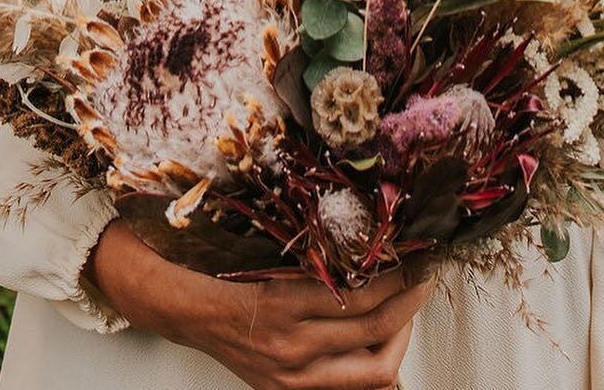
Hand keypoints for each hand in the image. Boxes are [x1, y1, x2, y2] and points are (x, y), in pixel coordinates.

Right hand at [87, 218, 431, 387]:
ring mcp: (290, 375)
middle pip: (377, 330)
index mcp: (282, 301)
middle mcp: (290, 346)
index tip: (419, 248)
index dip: (400, 272)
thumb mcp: (264, 242)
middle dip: (411, 300)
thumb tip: (368, 230)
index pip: (363, 292)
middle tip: (426, 271)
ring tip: (410, 304)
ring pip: (373, 370)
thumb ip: (313, 246)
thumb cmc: (218, 260)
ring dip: (402, 335)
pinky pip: (349, 386)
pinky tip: (386, 340)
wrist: (177, 303)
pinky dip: (375, 365)